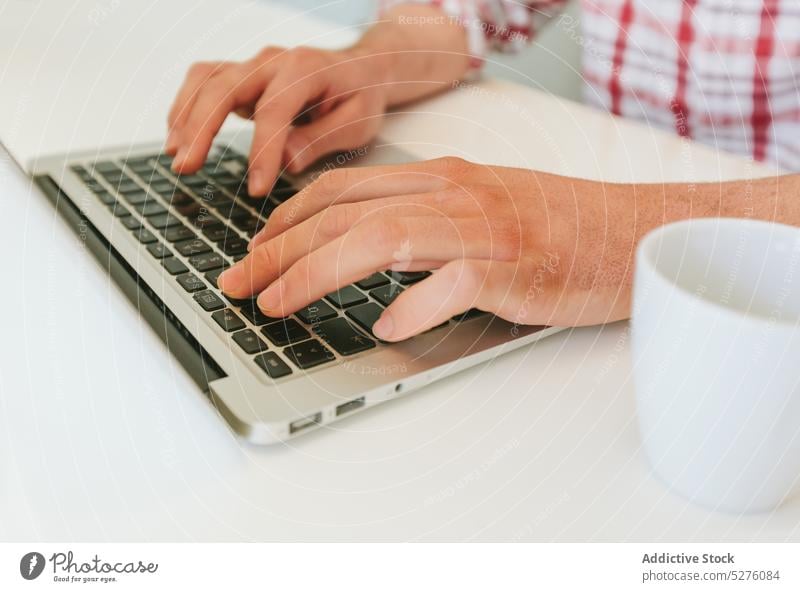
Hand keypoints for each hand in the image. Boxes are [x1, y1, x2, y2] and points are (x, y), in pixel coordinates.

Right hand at [166, 45, 389, 194]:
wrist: (362, 69)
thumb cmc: (361, 97)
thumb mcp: (357, 123)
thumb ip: (321, 139)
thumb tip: (286, 161)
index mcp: (306, 68)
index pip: (275, 110)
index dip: (262, 151)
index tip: (256, 188)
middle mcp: (274, 61)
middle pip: (225, 86)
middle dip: (202, 128)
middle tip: (187, 167)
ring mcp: (255, 65)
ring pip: (206, 80)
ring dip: (185, 116)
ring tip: (177, 156)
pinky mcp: (243, 76)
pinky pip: (204, 82)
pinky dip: (186, 106)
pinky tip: (179, 136)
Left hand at [217, 157, 638, 339]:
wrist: (625, 232)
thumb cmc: (552, 226)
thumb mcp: (475, 206)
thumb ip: (420, 221)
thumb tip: (361, 253)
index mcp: (439, 178)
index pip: (343, 190)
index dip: (287, 219)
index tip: (256, 248)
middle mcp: (452, 195)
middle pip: (343, 215)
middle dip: (276, 250)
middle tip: (236, 282)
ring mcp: (482, 229)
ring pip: (379, 240)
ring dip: (315, 274)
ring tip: (274, 305)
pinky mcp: (513, 270)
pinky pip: (451, 284)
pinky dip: (411, 308)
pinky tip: (385, 329)